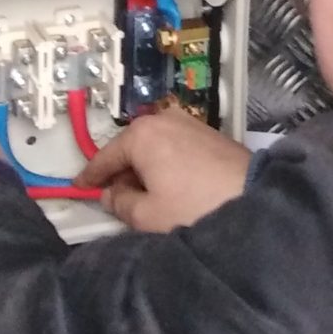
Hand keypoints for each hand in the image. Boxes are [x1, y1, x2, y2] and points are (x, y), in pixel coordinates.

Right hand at [82, 103, 250, 233]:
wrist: (254, 201)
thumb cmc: (194, 208)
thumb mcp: (147, 215)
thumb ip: (120, 202)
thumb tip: (110, 193)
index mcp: (142, 134)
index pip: (106, 156)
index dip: (91, 175)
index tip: (78, 186)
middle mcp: (165, 119)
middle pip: (131, 147)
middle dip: (120, 171)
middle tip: (112, 197)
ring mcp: (190, 123)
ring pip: (154, 147)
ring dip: (144, 169)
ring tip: (142, 197)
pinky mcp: (210, 134)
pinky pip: (175, 147)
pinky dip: (165, 164)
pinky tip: (168, 187)